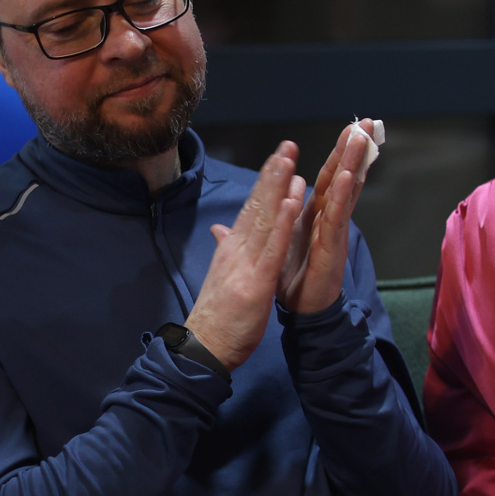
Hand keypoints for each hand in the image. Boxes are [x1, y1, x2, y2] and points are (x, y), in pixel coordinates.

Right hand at [185, 142, 303, 369]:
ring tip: (290, 161)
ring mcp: (245, 264)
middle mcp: (237, 250)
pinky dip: (281, 224)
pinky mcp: (255, 282)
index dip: (266, 183)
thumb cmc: (217, 317)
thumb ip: (225, 249)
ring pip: (263, 220)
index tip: (280, 158)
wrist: (204, 349)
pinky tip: (291, 203)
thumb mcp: (223, 276)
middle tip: (288, 145)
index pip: (251, 209)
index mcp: (233, 250)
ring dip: (277, 189)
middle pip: (256, 205)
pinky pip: (271, 249)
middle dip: (273, 174)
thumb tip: (220, 228)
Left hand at [278, 120, 373, 314]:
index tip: (350, 129)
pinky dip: (344, 197)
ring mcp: (333, 233)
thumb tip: (271, 199)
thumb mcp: (279, 243)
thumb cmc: (294, 280)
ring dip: (353, 165)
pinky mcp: (332, 249)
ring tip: (362, 140)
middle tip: (366, 123)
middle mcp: (329, 221)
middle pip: (343, 179)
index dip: (339, 154)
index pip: (330, 179)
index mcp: (314, 216)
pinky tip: (351, 177)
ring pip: (345, 193)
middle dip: (353, 151)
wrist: (302, 314)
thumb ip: (275, 221)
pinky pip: (337, 219)